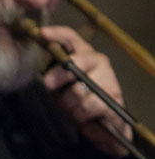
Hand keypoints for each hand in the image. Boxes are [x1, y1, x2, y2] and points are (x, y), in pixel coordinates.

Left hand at [41, 25, 129, 155]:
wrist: (100, 125)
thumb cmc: (76, 102)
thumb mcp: (60, 88)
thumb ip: (53, 78)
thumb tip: (46, 78)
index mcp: (83, 55)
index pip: (72, 38)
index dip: (57, 34)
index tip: (42, 34)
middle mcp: (99, 62)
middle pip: (76, 63)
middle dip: (59, 76)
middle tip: (48, 85)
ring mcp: (109, 79)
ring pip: (78, 90)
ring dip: (69, 104)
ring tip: (72, 108)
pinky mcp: (115, 98)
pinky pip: (89, 107)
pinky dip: (80, 115)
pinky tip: (83, 116)